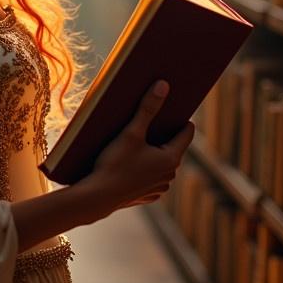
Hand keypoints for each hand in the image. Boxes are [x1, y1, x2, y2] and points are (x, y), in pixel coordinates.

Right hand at [88, 80, 194, 213]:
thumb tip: (163, 86)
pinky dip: (144, 169)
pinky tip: (130, 162)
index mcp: (171, 159)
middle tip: (151, 121)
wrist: (96, 197)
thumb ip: (147, 108)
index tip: (176, 108)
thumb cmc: (114, 164)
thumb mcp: (130, 133)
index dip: (181, 119)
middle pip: (173, 148)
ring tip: (138, 141)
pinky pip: (150, 178)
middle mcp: (169, 176)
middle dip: (163, 135)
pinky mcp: (146, 196)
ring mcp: (158, 188)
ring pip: (161, 164)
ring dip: (154, 154)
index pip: (186, 133)